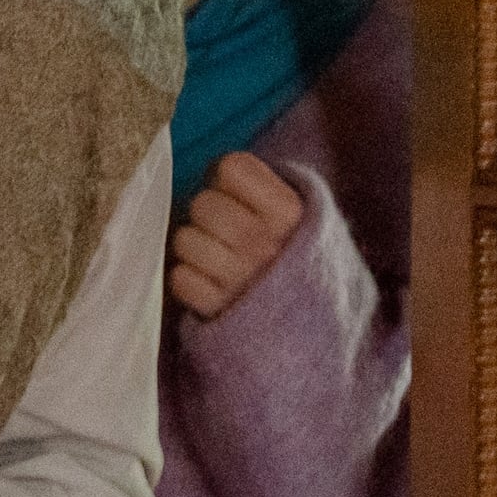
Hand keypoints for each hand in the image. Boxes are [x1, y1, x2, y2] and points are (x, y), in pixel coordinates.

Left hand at [168, 151, 306, 319]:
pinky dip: (190, 280)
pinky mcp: (217, 310)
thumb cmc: (296, 259)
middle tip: (224, 229)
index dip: (226, 177)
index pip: (231, 167)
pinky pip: (180, 279)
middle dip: (207, 213)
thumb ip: (266, 186)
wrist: (316, 329)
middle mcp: (264, 244)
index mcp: (289, 213)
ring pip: (184, 239)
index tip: (237, 194)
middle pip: (202, 203)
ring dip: (195, 247)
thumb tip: (218, 168)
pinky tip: (211, 283)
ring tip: (218, 257)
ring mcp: (239, 279)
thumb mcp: (303, 217)